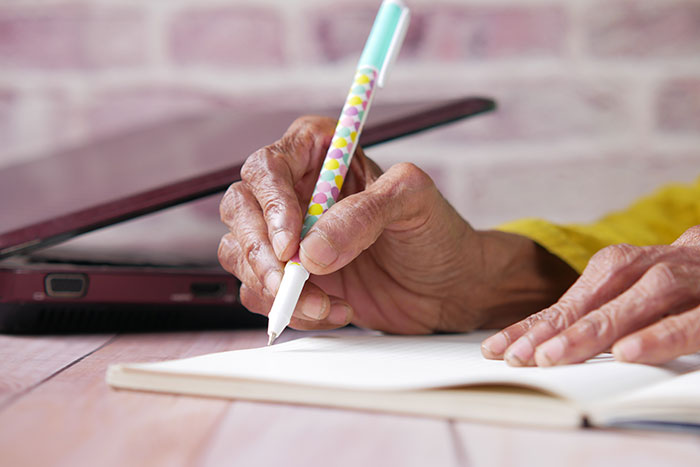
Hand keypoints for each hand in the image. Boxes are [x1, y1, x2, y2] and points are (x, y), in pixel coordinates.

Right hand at [218, 116, 574, 333]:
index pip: (269, 167)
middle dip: (261, 253)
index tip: (292, 245)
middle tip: (290, 284)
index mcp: (321, 156)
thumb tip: (312, 249)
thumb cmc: (437, 232)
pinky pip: (262, 293)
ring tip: (327, 303)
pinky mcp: (292, 278)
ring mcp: (290, 238)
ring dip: (277, 288)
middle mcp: (297, 193)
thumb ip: (365, 213)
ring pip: (242, 255)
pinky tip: (334, 309)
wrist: (450, 287)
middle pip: (241, 209)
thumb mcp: (414, 202)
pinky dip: (291, 310)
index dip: (271, 205)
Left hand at [482, 226, 699, 365]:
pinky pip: (697, 317)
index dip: (537, 321)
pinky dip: (662, 333)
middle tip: (519, 356)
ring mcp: (697, 276)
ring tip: (556, 356)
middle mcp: (664, 263)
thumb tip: (544, 341)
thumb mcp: (645, 297)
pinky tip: (629, 353)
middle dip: (558, 326)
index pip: (579, 295)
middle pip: (603, 292)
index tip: (499, 348)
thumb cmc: (692, 288)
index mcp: (637, 265)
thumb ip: (607, 312)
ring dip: (598, 328)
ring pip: (645, 297)